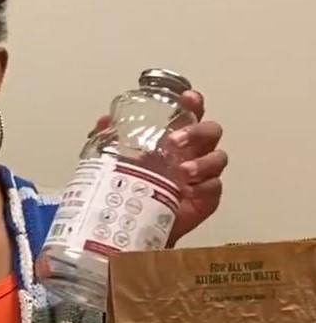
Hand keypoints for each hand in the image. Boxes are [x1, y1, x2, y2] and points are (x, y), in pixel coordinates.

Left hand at [93, 90, 226, 245]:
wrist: (134, 224)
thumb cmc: (132, 186)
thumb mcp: (115, 159)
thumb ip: (109, 138)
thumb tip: (104, 121)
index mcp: (176, 137)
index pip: (191, 113)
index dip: (194, 102)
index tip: (187, 98)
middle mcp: (194, 152)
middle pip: (211, 131)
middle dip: (197, 131)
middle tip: (174, 141)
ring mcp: (203, 175)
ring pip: (218, 158)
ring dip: (203, 162)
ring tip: (183, 171)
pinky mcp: (207, 198)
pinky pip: (215, 187)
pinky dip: (204, 188)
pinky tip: (188, 191)